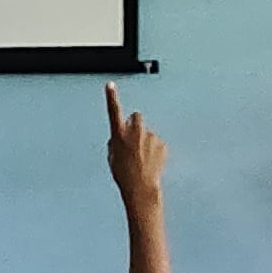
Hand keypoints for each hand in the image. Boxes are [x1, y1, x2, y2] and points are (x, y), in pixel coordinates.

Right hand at [102, 86, 166, 209]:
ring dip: (145, 142)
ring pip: (147, 134)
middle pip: (136, 117)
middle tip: (134, 139)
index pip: (114, 110)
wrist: (141, 187)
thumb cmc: (123, 175)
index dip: (111, 97)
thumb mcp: (112, 158)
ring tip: (142, 160)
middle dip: (135, 124)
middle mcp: (135, 132)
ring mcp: (150, 137)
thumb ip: (115, 143)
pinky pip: (157, 144)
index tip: (110, 85)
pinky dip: (154, 151)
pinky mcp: (161, 144)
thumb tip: (119, 139)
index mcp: (119, 134)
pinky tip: (150, 163)